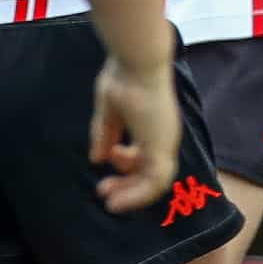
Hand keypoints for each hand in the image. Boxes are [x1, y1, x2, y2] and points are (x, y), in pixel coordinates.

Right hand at [89, 56, 180, 212]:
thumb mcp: (109, 112)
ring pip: (155, 182)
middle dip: (127, 184)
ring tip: (109, 201)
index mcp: (153, 125)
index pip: (145, 155)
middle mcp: (163, 135)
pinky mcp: (162, 147)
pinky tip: (118, 201)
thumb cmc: (123, 76)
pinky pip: (155, 182)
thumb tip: (98, 159)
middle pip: (150, 171)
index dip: (126, 164)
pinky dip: (137, 196)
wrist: (136, 62)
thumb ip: (105, 135)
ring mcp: (165, 141)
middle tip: (103, 192)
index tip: (104, 162)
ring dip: (131, 194)